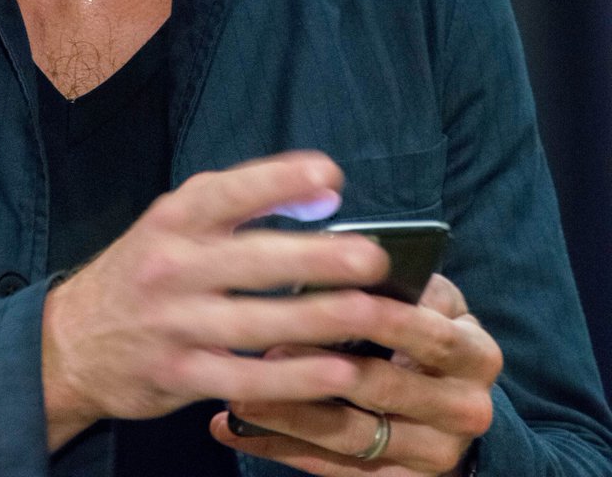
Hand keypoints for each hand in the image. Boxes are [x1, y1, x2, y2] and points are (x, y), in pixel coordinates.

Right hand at [41, 151, 390, 449]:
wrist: (70, 342)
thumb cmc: (145, 270)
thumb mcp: (177, 223)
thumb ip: (243, 203)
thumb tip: (323, 192)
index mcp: (174, 218)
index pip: (229, 192)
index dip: (280, 181)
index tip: (331, 177)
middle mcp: (172, 266)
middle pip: (252, 260)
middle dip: (316, 258)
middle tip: (371, 257)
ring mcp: (173, 325)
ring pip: (255, 322)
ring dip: (318, 319)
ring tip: (369, 312)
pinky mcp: (179, 377)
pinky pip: (245, 379)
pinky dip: (293, 378)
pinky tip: (337, 372)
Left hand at [210, 272, 501, 474]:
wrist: (450, 399)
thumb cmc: (425, 328)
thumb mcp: (429, 299)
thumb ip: (401, 284)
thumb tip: (339, 257)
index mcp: (476, 354)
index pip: (428, 334)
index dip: (380, 320)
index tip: (323, 302)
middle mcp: (465, 410)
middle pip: (383, 390)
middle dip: (320, 368)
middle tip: (266, 347)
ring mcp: (436, 454)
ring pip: (353, 438)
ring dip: (290, 416)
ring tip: (238, 397)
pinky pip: (336, 472)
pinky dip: (283, 449)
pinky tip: (237, 432)